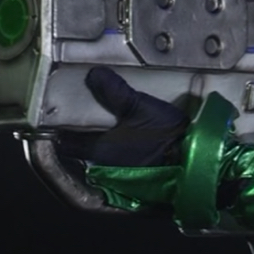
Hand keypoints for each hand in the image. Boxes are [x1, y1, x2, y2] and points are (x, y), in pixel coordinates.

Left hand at [59, 67, 189, 166]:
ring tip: (111, 126)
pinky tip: (131, 142)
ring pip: (103, 159)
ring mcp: (123, 176)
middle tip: (86, 117)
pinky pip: (122, 165)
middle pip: (85, 151)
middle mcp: (106, 166)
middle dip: (84, 136)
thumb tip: (94, 75)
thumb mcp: (139, 107)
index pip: (66, 142)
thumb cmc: (165, 137)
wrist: (196, 161)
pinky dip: (121, 154)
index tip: (56, 118)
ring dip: (104, 145)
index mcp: (99, 150)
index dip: (59, 130)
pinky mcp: (141, 178)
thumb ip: (115, 92)